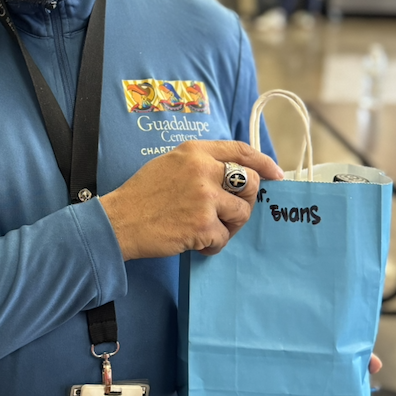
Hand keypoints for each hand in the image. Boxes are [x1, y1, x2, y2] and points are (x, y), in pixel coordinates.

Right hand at [100, 140, 283, 260]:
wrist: (120, 221)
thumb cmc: (142, 195)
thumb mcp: (170, 164)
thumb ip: (201, 164)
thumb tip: (233, 174)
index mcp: (195, 151)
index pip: (240, 150)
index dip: (263, 163)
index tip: (275, 174)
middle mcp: (203, 169)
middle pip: (250, 182)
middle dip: (246, 201)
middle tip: (231, 213)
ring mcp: (205, 197)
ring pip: (241, 212)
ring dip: (228, 226)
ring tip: (206, 229)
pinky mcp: (203, 224)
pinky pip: (224, 237)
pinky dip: (212, 244)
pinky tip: (194, 242)